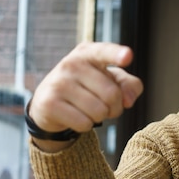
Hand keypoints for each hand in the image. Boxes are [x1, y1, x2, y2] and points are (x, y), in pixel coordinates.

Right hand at [28, 42, 142, 150]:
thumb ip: (129, 86)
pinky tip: (75, 117)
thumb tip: (128, 101)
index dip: (116, 54)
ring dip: (100, 117)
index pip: (104, 52)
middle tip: (103, 105)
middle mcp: (71, 64)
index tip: (128, 56)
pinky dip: (85, 126)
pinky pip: (84, 123)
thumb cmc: (88, 89)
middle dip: (114, 107)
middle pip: (112, 94)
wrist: (49, 104)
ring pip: (99, 111)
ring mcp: (58, 83)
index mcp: (89, 53)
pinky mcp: (49, 103)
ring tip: (88, 110)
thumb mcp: (111, 81)